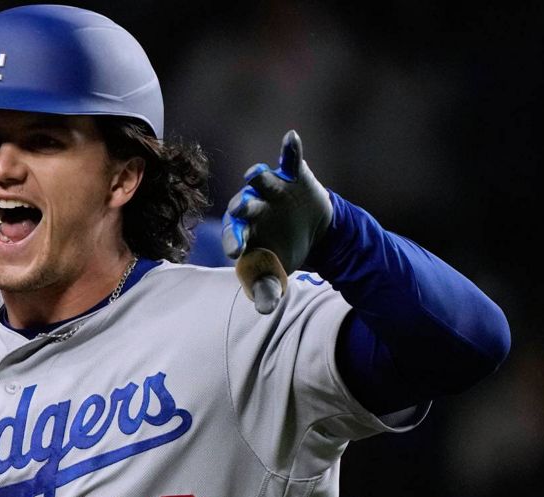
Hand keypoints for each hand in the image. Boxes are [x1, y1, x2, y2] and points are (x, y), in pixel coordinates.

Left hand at [221, 130, 332, 313]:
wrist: (311, 231)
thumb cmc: (282, 251)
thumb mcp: (276, 273)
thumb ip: (268, 290)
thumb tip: (264, 310)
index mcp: (242, 229)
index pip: (233, 234)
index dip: (233, 240)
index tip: (234, 251)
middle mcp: (252, 205)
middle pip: (243, 204)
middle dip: (243, 206)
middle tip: (242, 209)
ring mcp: (271, 188)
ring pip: (261, 181)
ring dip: (259, 177)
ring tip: (257, 174)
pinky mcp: (293, 174)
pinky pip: (291, 159)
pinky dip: (291, 150)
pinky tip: (292, 139)